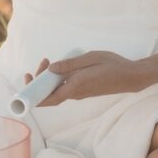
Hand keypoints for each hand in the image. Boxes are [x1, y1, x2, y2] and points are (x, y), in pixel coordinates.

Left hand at [23, 50, 138, 107]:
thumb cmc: (112, 65)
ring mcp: (79, 93)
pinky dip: (57, 78)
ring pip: (57, 90)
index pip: (48, 100)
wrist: (131, 76)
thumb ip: (70, 64)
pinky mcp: (83, 90)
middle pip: (50, 94)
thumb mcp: (90, 58)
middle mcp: (75, 94)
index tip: (27, 79)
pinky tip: (60, 67)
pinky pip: (64, 87)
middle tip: (43, 62)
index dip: (33, 95)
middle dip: (39, 80)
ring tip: (48, 61)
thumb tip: (51, 69)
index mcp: (75, 87)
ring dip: (48, 78)